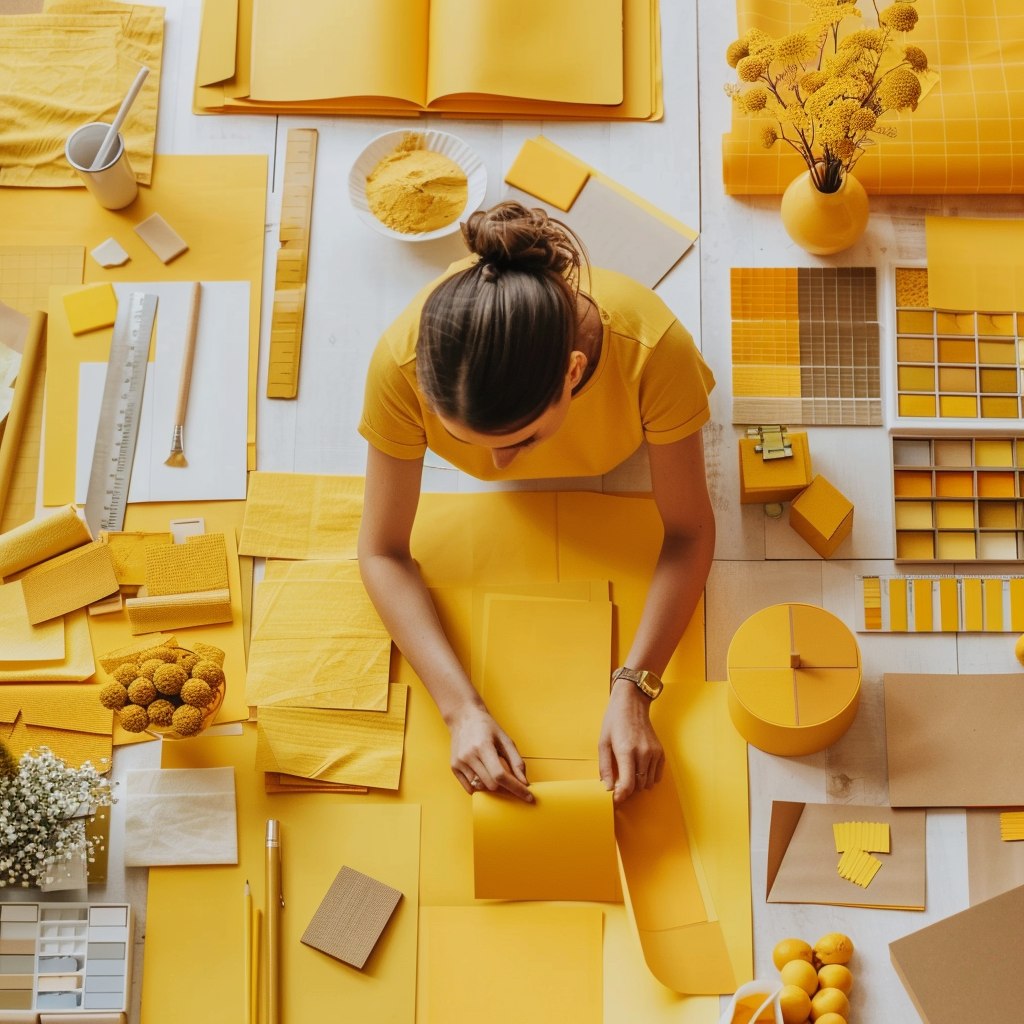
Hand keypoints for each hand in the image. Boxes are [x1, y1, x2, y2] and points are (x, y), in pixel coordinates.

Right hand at [449, 705, 532, 801]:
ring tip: (490, 768)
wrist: (464, 717)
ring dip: (490, 784)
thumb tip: (524, 782)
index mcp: (483, 746)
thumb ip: (516, 761)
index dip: (516, 788)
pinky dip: (479, 785)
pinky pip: (469, 788)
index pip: (500, 775)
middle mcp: (469, 755)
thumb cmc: (487, 727)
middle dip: (504, 785)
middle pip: (492, 784)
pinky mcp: (454, 767)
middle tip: (508, 776)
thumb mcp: (505, 739)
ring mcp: (459, 762)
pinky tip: (482, 773)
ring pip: (481, 787)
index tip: (528, 797)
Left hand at [598, 677, 664, 803]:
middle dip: (627, 789)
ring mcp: (654, 752)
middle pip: (637, 786)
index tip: (615, 799)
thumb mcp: (603, 743)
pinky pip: (657, 776)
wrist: (632, 704)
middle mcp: (643, 753)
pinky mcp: (661, 752)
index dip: (620, 796)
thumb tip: (606, 788)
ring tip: (628, 771)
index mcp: (626, 751)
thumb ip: (605, 767)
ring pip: (648, 783)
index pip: (627, 784)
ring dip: (638, 783)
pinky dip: (648, 777)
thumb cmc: (614, 722)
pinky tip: (639, 768)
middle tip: (618, 781)